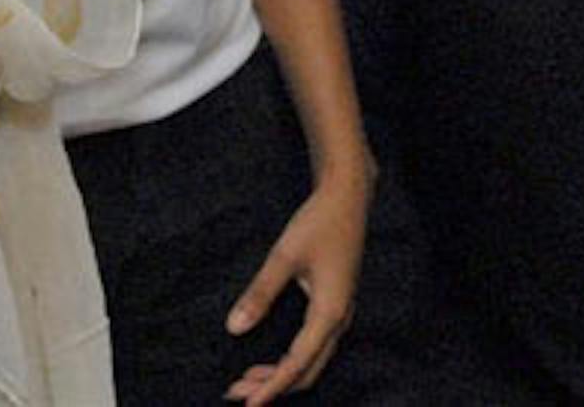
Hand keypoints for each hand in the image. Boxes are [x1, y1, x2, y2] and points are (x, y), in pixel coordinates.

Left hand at [223, 163, 370, 401]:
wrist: (349, 196)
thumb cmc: (319, 222)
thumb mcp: (284, 256)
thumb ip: (260, 293)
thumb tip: (235, 327)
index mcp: (329, 312)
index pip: (297, 364)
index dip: (271, 388)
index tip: (247, 405)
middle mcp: (339, 319)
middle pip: (307, 371)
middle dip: (272, 386)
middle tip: (236, 393)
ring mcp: (339, 313)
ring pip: (312, 361)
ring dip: (281, 375)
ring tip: (247, 380)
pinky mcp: (335, 305)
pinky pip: (315, 347)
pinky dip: (291, 360)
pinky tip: (269, 358)